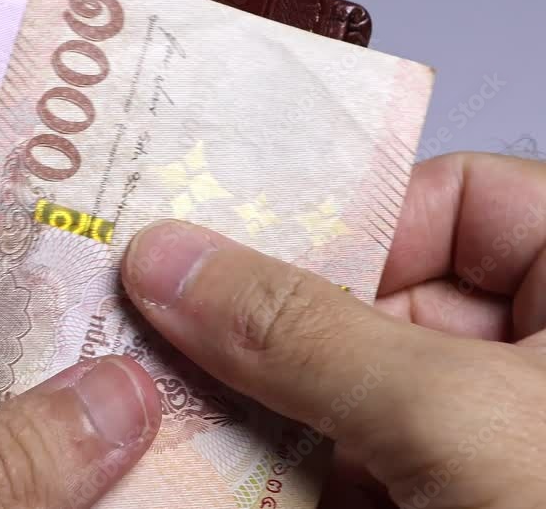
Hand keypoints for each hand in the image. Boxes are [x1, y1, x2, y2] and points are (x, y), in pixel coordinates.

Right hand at [122, 152, 545, 507]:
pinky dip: (289, 474)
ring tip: (175, 404)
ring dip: (264, 407)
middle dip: (274, 327)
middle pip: (380, 299)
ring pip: (350, 392)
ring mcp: (490, 441)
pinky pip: (351, 465)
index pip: (457, 199)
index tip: (234, 251)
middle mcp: (537, 359)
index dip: (348, 217)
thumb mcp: (452, 420)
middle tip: (168, 327)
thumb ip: (304, 334)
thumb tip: (174, 262)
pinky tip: (225, 476)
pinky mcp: (448, 500)